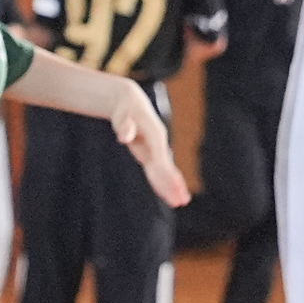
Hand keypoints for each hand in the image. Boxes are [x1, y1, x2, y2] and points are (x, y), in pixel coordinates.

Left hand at [110, 86, 188, 207]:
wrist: (129, 100)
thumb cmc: (124, 107)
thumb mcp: (121, 113)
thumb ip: (123, 124)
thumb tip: (124, 137)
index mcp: (154, 135)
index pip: (159, 158)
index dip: (165, 173)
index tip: (172, 187)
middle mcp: (158, 144)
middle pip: (166, 167)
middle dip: (173, 185)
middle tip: (182, 201)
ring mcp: (155, 149)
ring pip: (165, 171)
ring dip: (172, 186)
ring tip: (182, 202)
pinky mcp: (151, 153)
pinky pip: (159, 170)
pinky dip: (166, 182)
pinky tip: (172, 194)